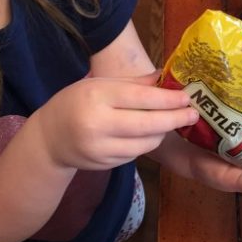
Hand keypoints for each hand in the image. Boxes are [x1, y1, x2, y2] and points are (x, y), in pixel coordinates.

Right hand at [35, 72, 199, 170]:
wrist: (48, 139)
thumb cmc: (76, 103)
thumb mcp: (99, 84)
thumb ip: (133, 82)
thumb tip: (164, 76)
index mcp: (97, 97)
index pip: (141, 98)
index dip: (168, 99)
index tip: (187, 97)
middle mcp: (98, 124)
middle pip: (148, 124)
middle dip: (175, 119)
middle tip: (193, 113)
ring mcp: (101, 148)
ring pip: (146, 143)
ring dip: (163, 132)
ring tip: (172, 121)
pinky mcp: (105, 164)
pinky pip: (136, 154)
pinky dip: (148, 143)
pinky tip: (152, 133)